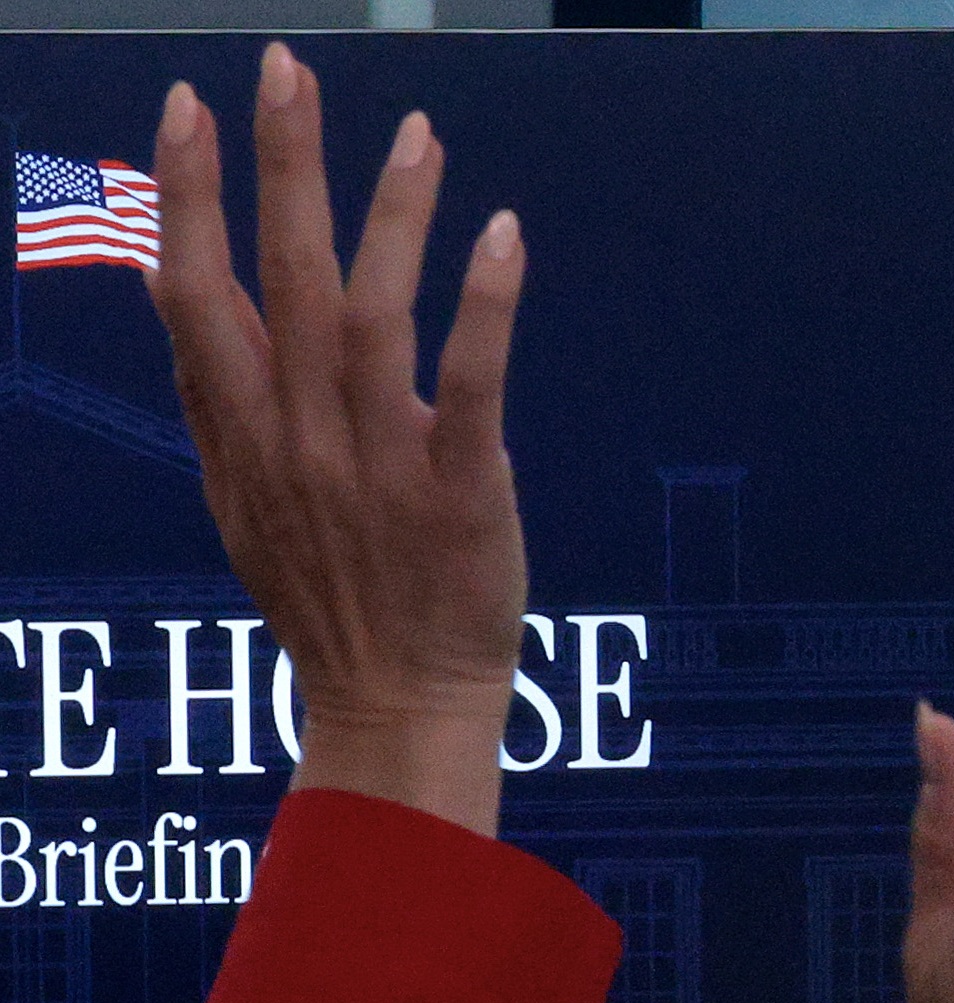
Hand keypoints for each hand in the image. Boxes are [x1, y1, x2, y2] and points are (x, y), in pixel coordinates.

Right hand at [146, 54, 525, 839]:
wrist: (395, 702)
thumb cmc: (323, 593)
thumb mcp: (236, 494)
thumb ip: (213, 392)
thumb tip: (174, 282)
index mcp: (240, 429)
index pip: (194, 287)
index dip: (186, 192)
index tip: (188, 105)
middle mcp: (299, 436)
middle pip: (281, 277)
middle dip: (280, 165)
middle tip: (286, 69)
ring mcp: (378, 465)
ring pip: (375, 315)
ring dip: (393, 215)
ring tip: (417, 132)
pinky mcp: (462, 494)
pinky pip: (472, 387)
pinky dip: (485, 308)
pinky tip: (500, 235)